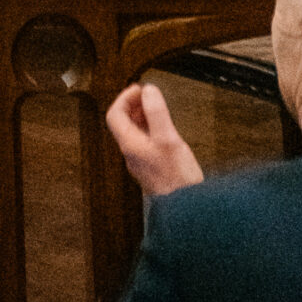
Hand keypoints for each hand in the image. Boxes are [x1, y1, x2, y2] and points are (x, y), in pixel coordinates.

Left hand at [104, 83, 203, 197]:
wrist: (186, 212)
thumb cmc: (177, 179)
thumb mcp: (168, 139)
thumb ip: (157, 113)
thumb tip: (148, 91)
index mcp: (130, 145)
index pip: (115, 115)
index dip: (124, 98)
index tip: (139, 89)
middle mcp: (132, 155)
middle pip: (123, 124)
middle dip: (133, 105)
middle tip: (146, 95)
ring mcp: (142, 164)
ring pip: (134, 134)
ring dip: (142, 117)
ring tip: (155, 108)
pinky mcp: (153, 170)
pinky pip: (145, 144)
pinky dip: (151, 130)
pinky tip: (164, 130)